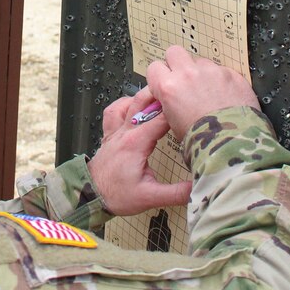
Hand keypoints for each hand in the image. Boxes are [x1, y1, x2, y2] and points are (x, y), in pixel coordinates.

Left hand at [87, 95, 191, 215]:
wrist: (90, 196)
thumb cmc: (117, 195)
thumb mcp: (150, 197)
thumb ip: (176, 193)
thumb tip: (199, 187)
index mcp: (136, 143)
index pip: (161, 118)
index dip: (177, 111)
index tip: (193, 108)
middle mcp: (125, 132)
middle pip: (145, 102)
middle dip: (163, 95)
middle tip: (181, 92)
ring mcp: (116, 131)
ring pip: (129, 102)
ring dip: (145, 96)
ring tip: (162, 96)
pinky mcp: (110, 134)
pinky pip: (114, 111)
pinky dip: (125, 104)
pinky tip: (135, 106)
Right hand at [145, 45, 259, 139]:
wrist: (231, 143)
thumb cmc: (202, 140)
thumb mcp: (173, 124)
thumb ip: (169, 103)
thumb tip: (170, 98)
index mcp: (169, 87)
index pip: (154, 67)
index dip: (159, 76)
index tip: (165, 83)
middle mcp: (188, 74)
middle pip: (174, 52)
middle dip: (177, 63)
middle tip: (183, 78)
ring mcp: (211, 71)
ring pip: (200, 61)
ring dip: (202, 73)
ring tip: (209, 92)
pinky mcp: (231, 74)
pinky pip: (222, 70)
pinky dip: (222, 80)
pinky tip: (225, 97)